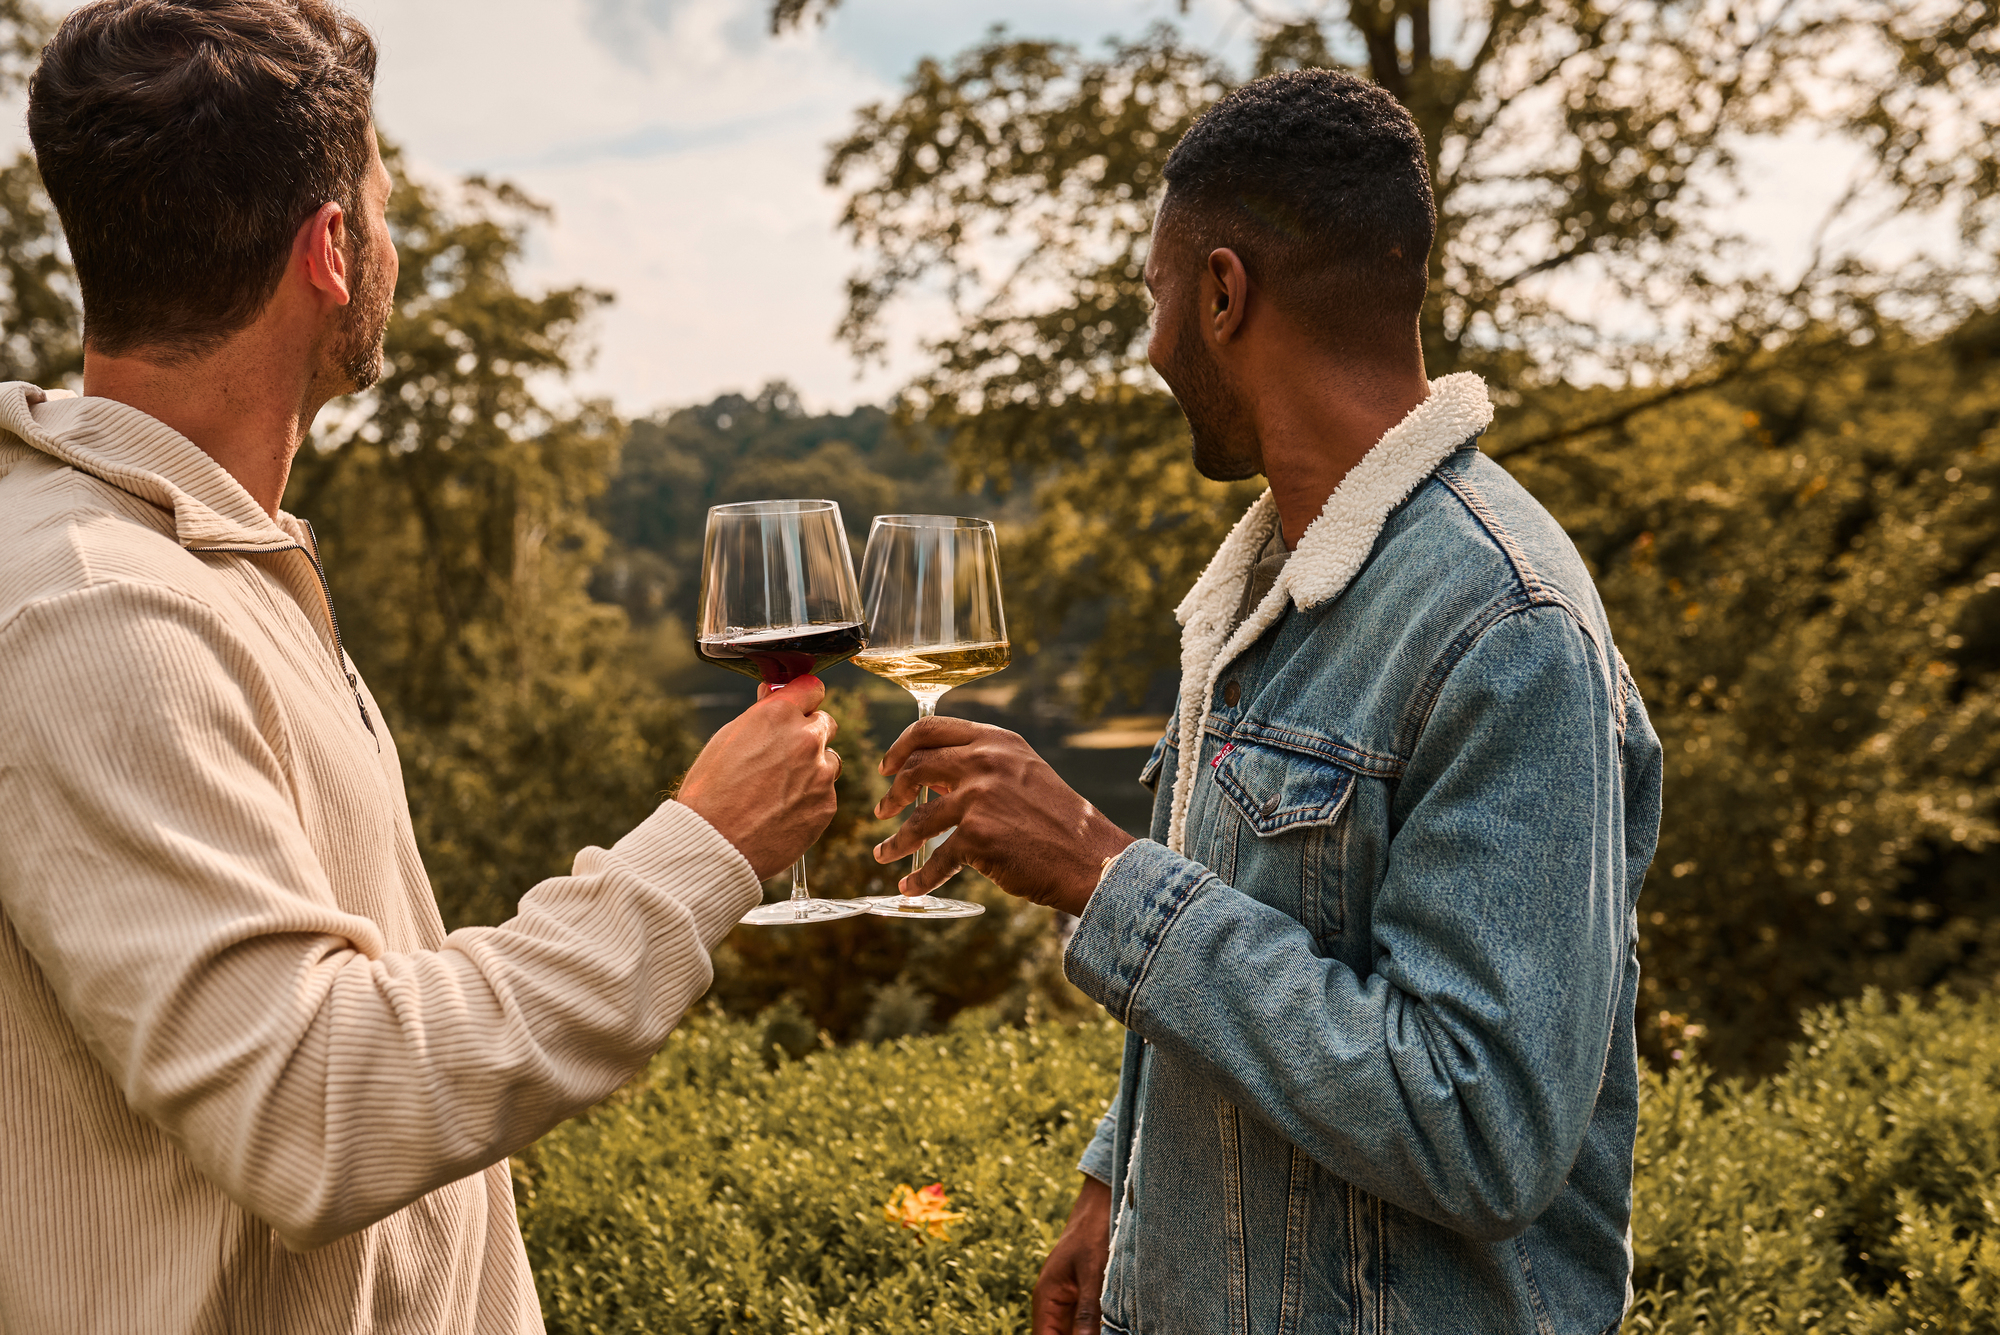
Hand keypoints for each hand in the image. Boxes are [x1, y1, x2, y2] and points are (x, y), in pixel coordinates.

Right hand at [674, 676, 840, 878]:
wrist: (715, 845)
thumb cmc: (710, 792)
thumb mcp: (726, 740)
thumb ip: (760, 715)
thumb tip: (773, 694)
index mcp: (778, 715)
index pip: (812, 687)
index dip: (803, 698)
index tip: (799, 706)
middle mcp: (806, 739)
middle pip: (825, 722)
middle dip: (809, 733)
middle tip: (784, 754)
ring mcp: (821, 773)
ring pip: (830, 760)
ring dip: (814, 768)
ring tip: (780, 789)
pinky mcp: (827, 804)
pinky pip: (826, 793)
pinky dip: (811, 799)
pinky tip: (783, 810)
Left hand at [871, 717, 1133, 917]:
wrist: (1091, 857)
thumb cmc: (1059, 821)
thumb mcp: (1024, 774)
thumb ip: (982, 767)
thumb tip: (934, 777)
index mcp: (996, 741)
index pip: (930, 729)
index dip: (900, 747)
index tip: (887, 767)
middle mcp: (985, 762)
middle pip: (915, 769)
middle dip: (892, 793)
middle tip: (883, 809)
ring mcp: (979, 798)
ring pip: (919, 820)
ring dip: (896, 841)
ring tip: (884, 854)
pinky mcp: (977, 836)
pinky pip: (936, 859)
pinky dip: (920, 878)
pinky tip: (910, 888)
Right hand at [1033, 1175, 1111, 1334]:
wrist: (1102, 1203)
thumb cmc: (1093, 1231)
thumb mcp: (1093, 1273)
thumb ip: (1088, 1312)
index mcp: (1046, 1298)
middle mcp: (1054, 1304)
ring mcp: (1069, 1302)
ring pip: (1075, 1333)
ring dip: (1090, 1334)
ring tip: (1114, 1331)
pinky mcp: (1085, 1298)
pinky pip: (1087, 1324)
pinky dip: (1098, 1330)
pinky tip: (1115, 1329)